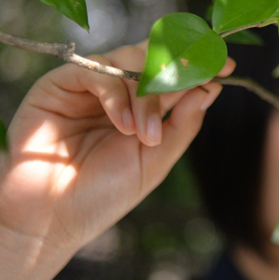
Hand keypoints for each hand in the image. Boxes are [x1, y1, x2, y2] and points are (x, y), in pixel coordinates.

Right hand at [0, 42, 234, 279]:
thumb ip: (181, 126)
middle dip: (177, 72)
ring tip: (145, 135)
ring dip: (146, 95)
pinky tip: (122, 124)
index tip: (229, 67)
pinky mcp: (56, 86)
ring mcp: (87, 87)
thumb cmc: (100, 196)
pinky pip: (94, 71)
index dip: (200, 66)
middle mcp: (116, 91)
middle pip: (153, 57)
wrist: (48, 222)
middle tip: (194, 83)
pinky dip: (115, 93)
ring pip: (129, 61)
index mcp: (141, 108)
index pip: (173, 74)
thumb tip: (211, 90)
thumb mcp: (154, 163)